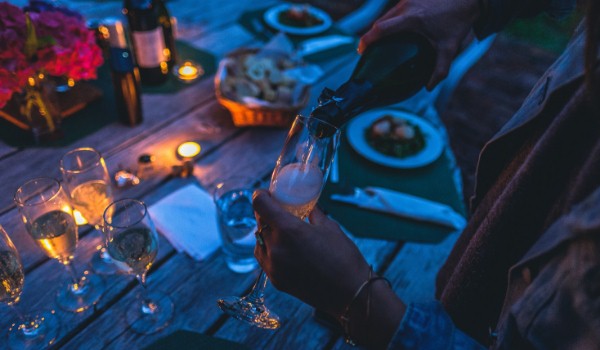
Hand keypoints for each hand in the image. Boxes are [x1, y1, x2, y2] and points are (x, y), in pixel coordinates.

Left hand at [252, 189, 370, 316]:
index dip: (260, 195)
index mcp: (289, 230)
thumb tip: (306, 206)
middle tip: (277, 210)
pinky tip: (283, 248)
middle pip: (259, 222)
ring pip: (259, 241)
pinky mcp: (276, 280)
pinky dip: (269, 249)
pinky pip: (264, 258)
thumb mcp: (329, 227)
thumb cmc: (344, 257)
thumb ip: (312, 214)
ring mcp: (273, 266)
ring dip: (266, 232)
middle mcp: (276, 247)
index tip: (265, 194)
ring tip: (282, 231)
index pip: (260, 205)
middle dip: (266, 213)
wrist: (350, 293)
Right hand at [358, 0, 480, 88]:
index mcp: (410, 19)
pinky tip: (396, 29)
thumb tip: (429, 87)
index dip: (367, 40)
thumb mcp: (450, 48)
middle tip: (367, 49)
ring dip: (382, 27)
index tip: (360, 50)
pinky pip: (396, 9)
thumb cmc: (459, 21)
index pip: (380, 29)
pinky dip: (392, 19)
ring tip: (380, 41)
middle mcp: (405, 5)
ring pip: (388, 14)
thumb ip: (440, 70)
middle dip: (371, 35)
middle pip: (380, 22)